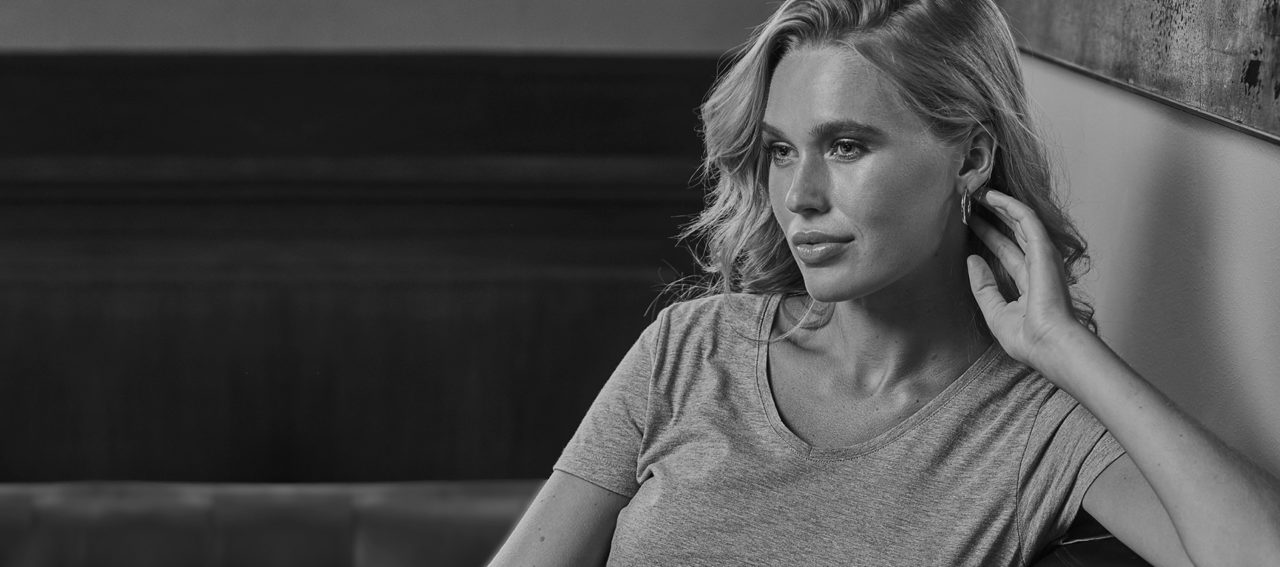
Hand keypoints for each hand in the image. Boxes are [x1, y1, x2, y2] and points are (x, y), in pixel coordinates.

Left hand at [965, 189, 1086, 371]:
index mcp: (1029, 283)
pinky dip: (1010, 206)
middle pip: (1013, 233)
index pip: (1007, 251)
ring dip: (1000, 205)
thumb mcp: (995, 311)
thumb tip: (972, 260)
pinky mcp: (1044, 250)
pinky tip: (992, 196)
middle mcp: (1038, 267)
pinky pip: (1027, 219)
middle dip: (994, 216)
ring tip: (978, 192)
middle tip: (973, 201)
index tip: (970, 222)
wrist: (1048, 345)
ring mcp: (1043, 257)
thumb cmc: (1027, 338)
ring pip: (1021, 221)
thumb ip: (983, 286)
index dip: (989, 235)